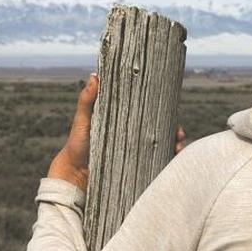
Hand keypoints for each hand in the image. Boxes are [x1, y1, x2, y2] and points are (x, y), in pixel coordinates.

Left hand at [48, 74, 187, 189]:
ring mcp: (135, 153)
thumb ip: (87, 100)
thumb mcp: (83, 120)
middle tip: (179, 134)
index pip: (148, 114)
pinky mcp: (135, 168)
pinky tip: (172, 161)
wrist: (73, 174)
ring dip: (174, 146)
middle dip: (174, 131)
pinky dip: (166, 163)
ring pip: (161, 147)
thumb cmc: (77, 144)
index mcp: (125, 122)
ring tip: (178, 148)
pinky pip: (155, 164)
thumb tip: (94, 76)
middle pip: (160, 130)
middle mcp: (133, 136)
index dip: (163, 113)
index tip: (173, 113)